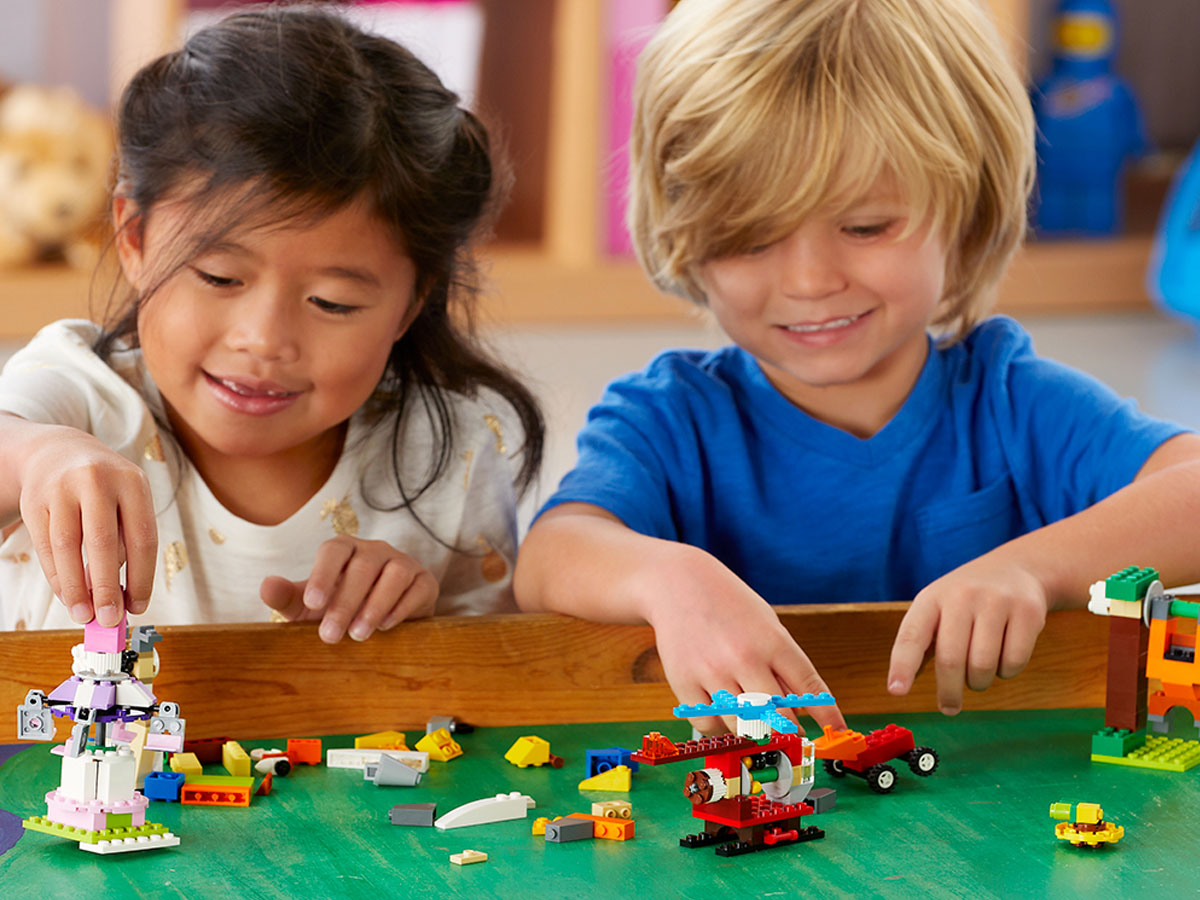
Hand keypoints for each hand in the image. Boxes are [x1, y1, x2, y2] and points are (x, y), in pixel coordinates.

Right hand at [16, 425, 156, 625]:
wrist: (58, 451)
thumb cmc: (104, 487)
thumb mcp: (127, 500)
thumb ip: (126, 541)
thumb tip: (117, 594)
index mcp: (133, 482)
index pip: (143, 538)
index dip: (141, 577)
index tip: (138, 606)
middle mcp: (98, 481)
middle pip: (103, 543)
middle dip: (106, 587)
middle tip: (110, 619)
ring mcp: (62, 489)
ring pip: (68, 547)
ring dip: (76, 587)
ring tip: (84, 614)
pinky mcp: (34, 500)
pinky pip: (46, 546)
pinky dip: (57, 576)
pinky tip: (67, 595)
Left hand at [260, 535, 437, 641]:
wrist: (380, 625)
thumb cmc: (339, 610)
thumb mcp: (310, 608)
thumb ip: (288, 597)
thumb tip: (265, 585)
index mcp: (345, 550)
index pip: (334, 550)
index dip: (323, 574)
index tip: (312, 604)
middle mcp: (375, 551)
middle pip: (364, 565)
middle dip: (346, 601)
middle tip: (330, 635)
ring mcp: (404, 563)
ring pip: (395, 573)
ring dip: (375, 604)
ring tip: (359, 634)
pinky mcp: (425, 582)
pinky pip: (418, 588)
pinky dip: (402, 607)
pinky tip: (385, 627)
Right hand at [647, 547, 845, 734]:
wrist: (678, 583)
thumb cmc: (728, 604)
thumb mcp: (766, 624)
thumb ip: (783, 665)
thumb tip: (801, 709)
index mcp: (771, 640)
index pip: (808, 687)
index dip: (826, 713)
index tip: (837, 728)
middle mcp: (743, 658)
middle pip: (777, 717)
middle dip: (787, 727)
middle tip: (786, 726)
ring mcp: (711, 672)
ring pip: (743, 726)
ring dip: (751, 725)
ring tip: (745, 706)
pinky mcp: (683, 683)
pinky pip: (710, 723)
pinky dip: (719, 722)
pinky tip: (719, 705)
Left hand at [887, 555, 1049, 714]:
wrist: (1016, 568)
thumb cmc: (967, 599)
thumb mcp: (938, 608)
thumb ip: (922, 643)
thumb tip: (900, 685)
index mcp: (932, 598)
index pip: (912, 635)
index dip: (903, 666)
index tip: (896, 691)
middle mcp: (962, 596)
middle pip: (951, 660)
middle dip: (948, 692)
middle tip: (949, 707)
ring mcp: (996, 602)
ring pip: (983, 666)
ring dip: (979, 682)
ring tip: (978, 674)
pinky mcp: (1028, 612)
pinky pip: (1014, 662)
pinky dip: (1006, 672)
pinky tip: (1003, 658)